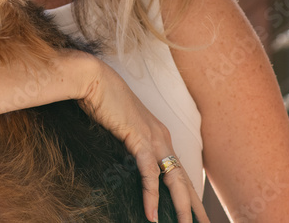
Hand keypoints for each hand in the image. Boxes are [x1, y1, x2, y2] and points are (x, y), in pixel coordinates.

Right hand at [74, 54, 209, 222]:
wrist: (93, 79)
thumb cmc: (102, 100)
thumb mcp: (120, 127)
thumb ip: (129, 144)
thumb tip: (128, 163)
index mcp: (159, 134)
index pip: (179, 170)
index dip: (189, 193)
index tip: (195, 212)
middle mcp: (161, 137)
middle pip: (183, 178)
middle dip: (195, 206)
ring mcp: (152, 138)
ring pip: (174, 179)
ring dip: (181, 207)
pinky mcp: (138, 138)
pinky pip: (149, 173)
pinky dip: (152, 196)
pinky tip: (151, 214)